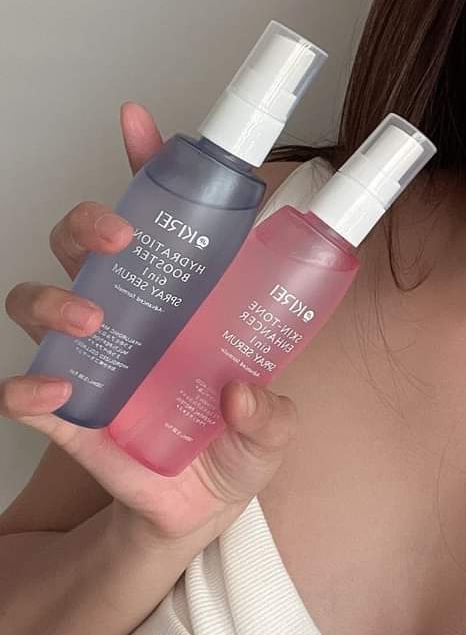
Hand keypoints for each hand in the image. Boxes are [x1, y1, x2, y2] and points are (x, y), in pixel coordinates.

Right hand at [2, 102, 296, 544]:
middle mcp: (129, 312)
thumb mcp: (271, 430)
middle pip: (83, 239)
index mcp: (185, 294)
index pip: (160, 212)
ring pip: (38, 296)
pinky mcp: (63, 408)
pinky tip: (53, 394)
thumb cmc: (233, 447)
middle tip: (120, 239)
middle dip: (90, 222)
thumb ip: (271, 416)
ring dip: (56, 299)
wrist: (197, 512)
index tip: (139, 122)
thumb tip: (247, 396)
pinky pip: (22, 387)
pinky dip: (27, 388)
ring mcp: (90, 355)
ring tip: (93, 322)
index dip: (147, 162)